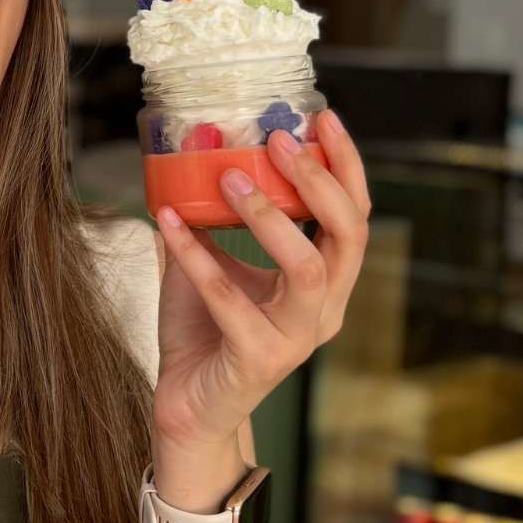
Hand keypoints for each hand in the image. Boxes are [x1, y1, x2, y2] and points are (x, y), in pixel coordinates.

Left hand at [151, 109, 370, 454]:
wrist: (185, 406)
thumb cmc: (203, 330)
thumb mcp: (210, 260)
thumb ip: (207, 213)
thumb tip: (192, 143)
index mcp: (326, 283)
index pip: (354, 215)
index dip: (346, 165)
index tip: (323, 116)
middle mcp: (324, 310)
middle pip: (349, 236)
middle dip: (319, 181)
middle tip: (280, 139)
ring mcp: (296, 339)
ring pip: (307, 269)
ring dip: (270, 218)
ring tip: (228, 180)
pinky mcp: (258, 360)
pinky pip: (230, 299)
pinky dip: (196, 256)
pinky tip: (167, 222)